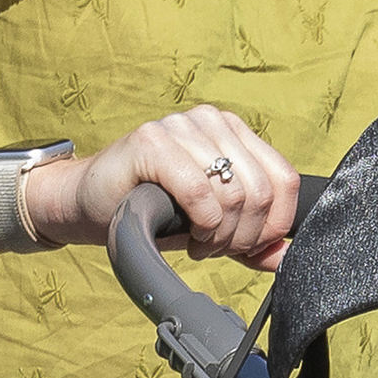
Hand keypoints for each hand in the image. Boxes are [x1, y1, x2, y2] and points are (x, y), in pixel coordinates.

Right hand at [56, 105, 301, 266]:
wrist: (92, 204)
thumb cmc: (153, 211)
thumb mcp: (214, 227)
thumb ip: (251, 240)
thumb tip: (285, 256)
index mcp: (234, 132)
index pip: (284, 179)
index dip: (274, 225)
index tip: (247, 246)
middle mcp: (211, 121)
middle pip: (261, 192)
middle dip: (244, 236)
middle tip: (217, 248)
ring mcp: (181, 125)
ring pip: (233, 194)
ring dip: (220, 235)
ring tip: (200, 242)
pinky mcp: (151, 140)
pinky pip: (199, 192)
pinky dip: (202, 225)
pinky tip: (189, 234)